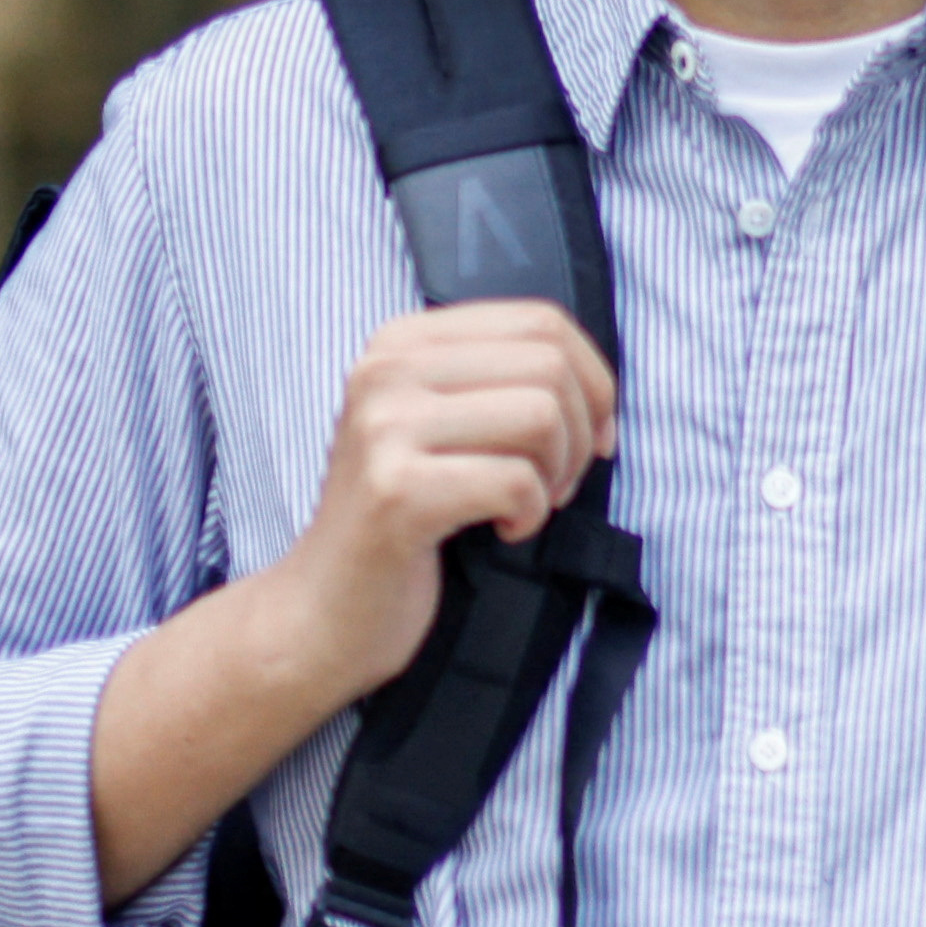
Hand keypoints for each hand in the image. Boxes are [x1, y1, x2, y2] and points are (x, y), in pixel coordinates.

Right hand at [260, 301, 616, 699]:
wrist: (326, 606)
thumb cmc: (404, 518)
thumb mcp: (444, 427)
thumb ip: (503, 386)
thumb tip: (599, 391)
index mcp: (403, 343)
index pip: (541, 320)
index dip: (593, 380)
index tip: (592, 435)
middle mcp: (386, 371)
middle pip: (549, 366)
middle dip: (581, 432)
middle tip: (557, 481)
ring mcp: (386, 429)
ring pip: (541, 415)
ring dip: (558, 473)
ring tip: (527, 504)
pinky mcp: (398, 492)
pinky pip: (516, 481)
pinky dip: (530, 515)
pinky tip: (502, 531)